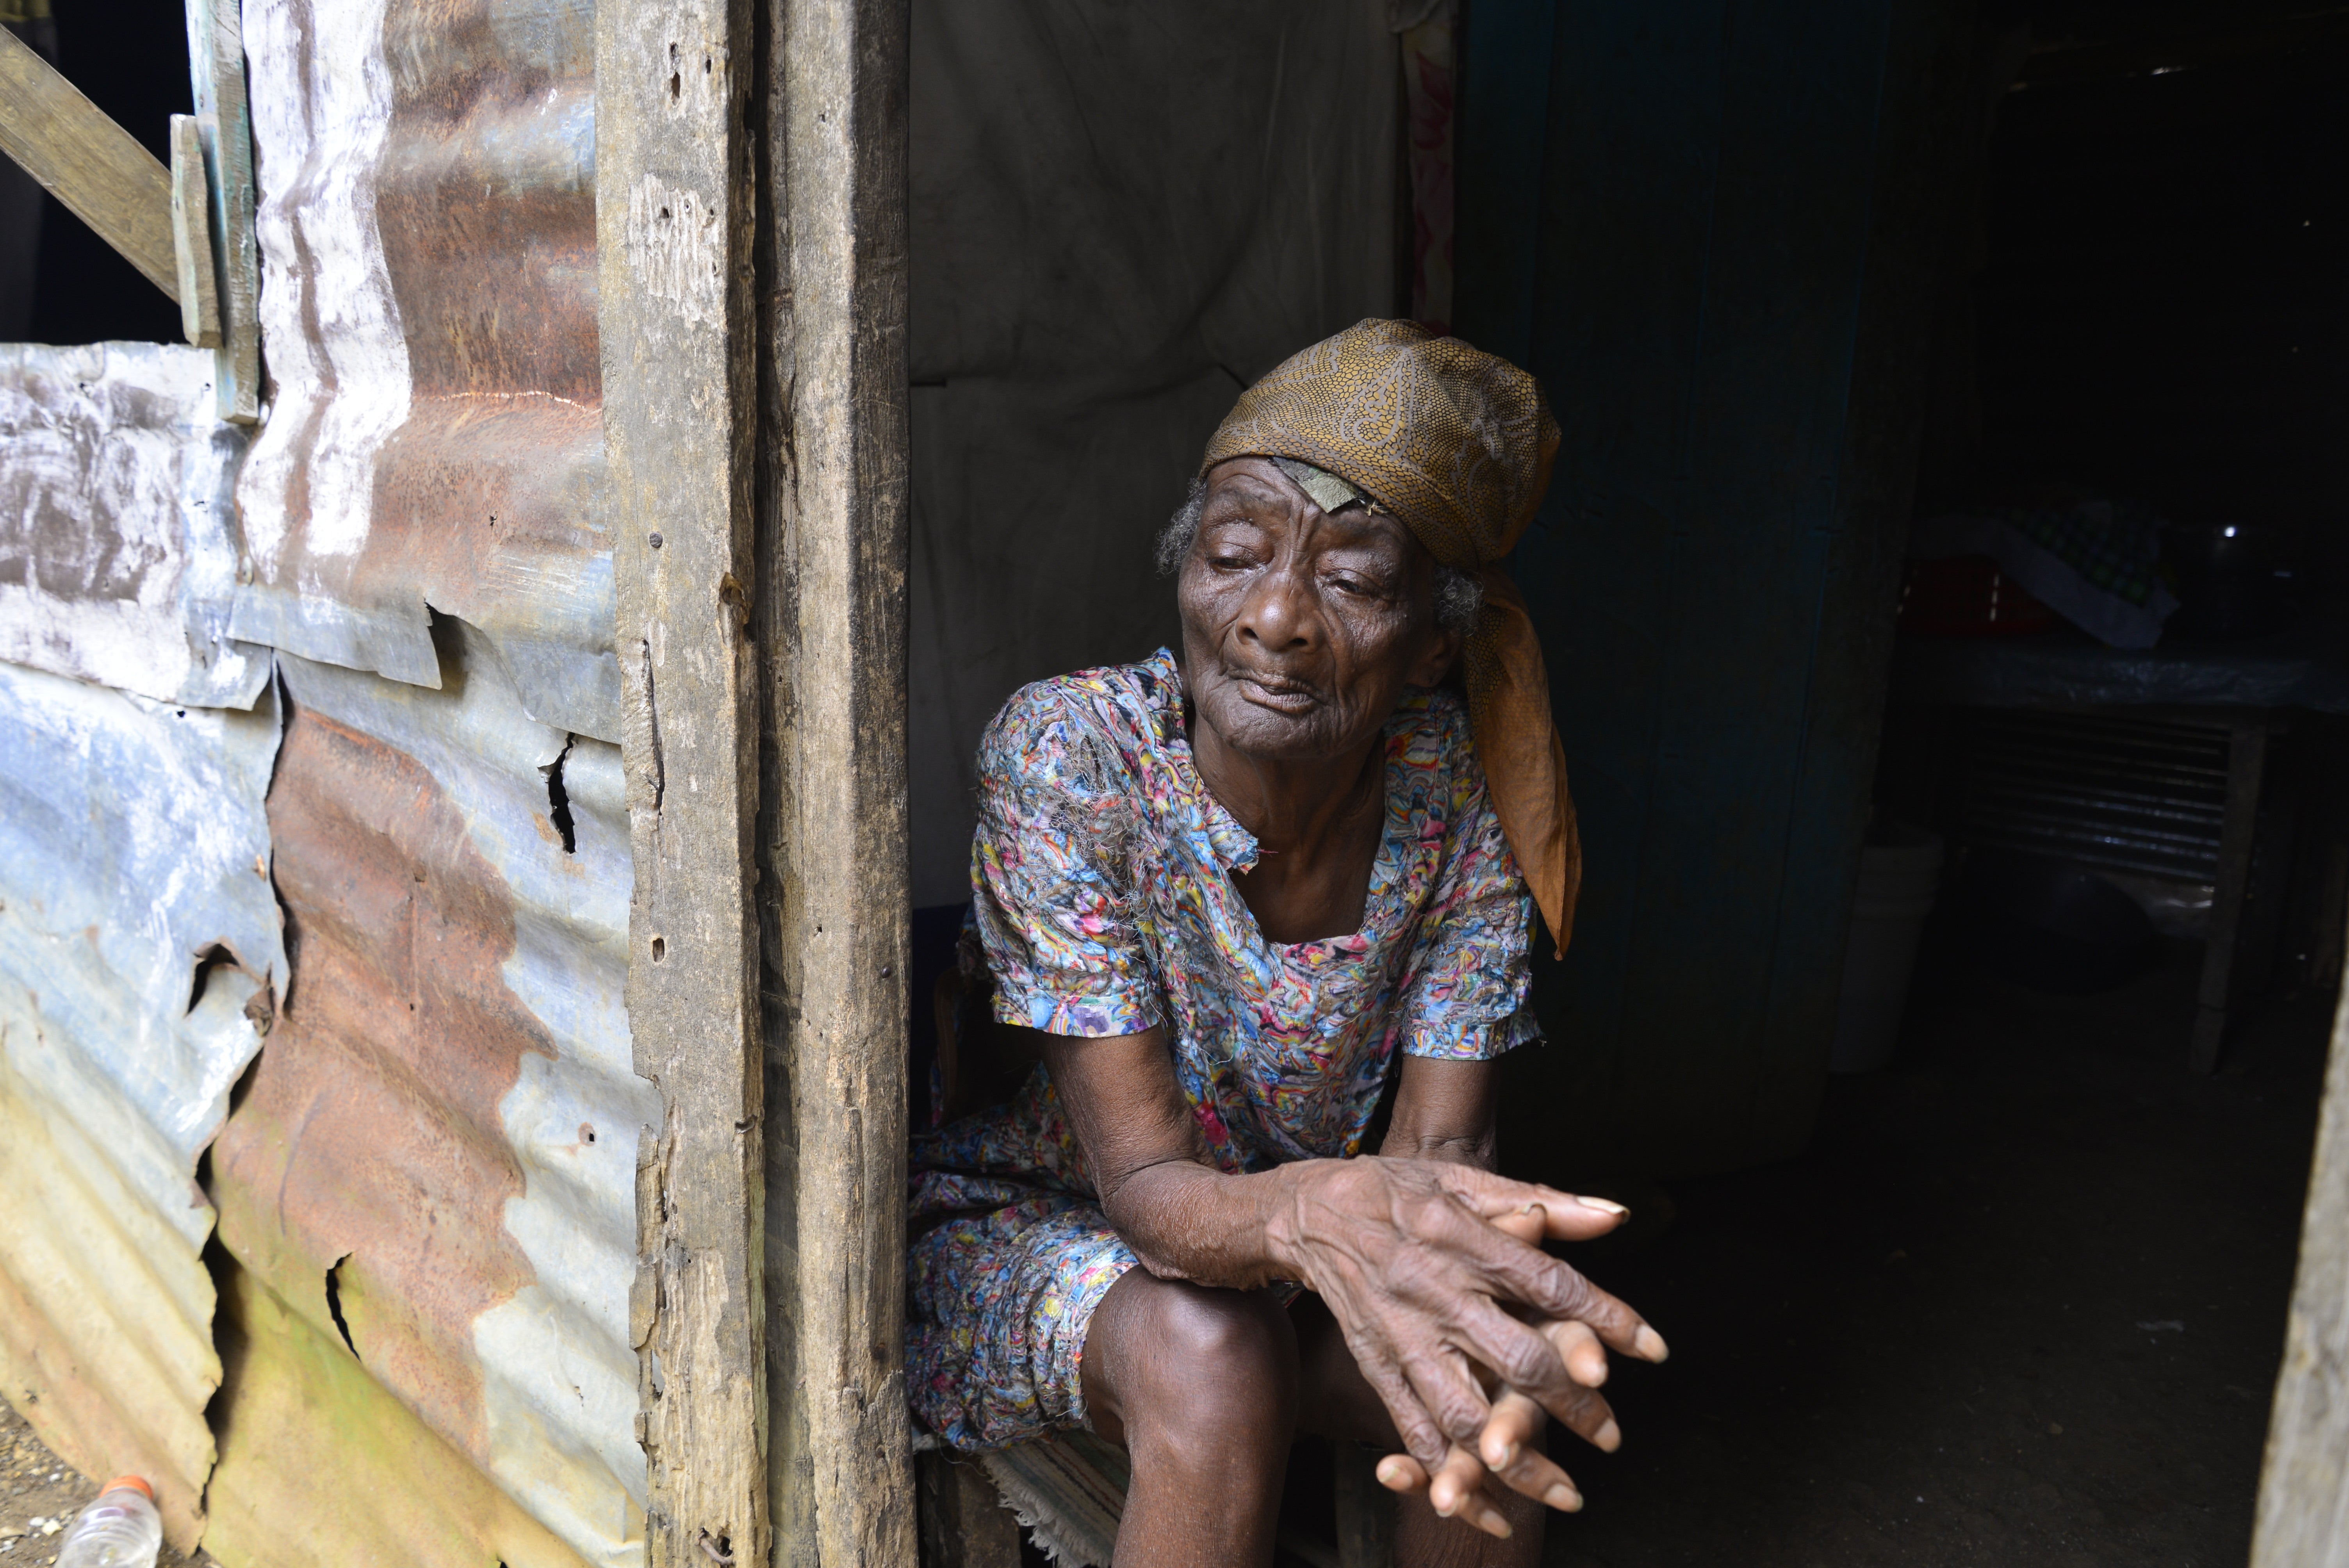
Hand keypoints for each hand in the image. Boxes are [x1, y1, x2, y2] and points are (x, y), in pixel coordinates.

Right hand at [1263, 1158, 1666, 1491]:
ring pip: (1464, 1414)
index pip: (1548, 1284)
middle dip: (1572, 1404)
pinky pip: (1415, 1434)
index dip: (1607, 1318)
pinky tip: (1487, 1510)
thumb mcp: (1466, 1180)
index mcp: (1463, 1240)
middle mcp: (1435, 1294)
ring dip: (1518, 1462)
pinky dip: (1451, 1478)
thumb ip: (1544, 1202)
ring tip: (1566, 1493)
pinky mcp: (1377, 1369)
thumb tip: (1617, 1214)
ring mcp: (1403, 1338)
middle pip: (1515, 1358)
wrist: (1308, 1213)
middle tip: (1612, 1435)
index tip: (1654, 1350)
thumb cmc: (1398, 1191)